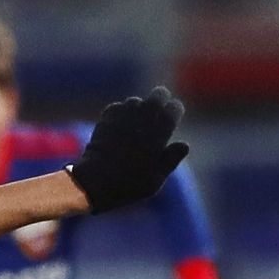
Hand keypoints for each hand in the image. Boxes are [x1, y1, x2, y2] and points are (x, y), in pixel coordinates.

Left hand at [67, 86, 189, 214]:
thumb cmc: (128, 184)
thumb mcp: (156, 179)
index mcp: (161, 128)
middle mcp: (145, 116)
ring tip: (134, 126)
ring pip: (136, 101)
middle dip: (160, 101)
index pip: (175, 107)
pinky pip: (116, 108)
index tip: (170, 121)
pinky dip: (119, 115)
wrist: (94, 181)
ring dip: (137, 109)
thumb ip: (171, 159)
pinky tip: (118, 128)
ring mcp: (124, 114)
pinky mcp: (106, 118)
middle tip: (156, 114)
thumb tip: (184, 145)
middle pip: (159, 94)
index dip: (174, 113)